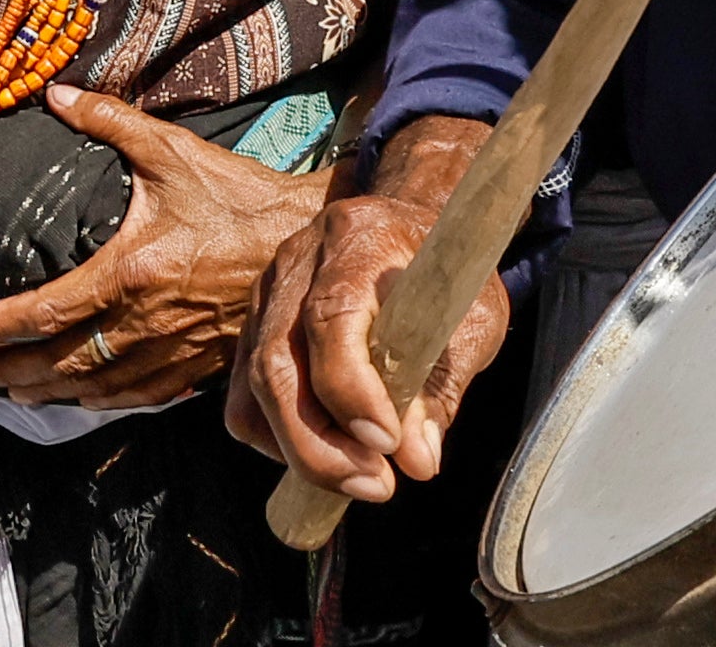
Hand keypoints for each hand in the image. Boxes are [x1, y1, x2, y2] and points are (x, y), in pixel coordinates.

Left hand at [0, 83, 332, 408]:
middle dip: (7, 371)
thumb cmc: (240, 196)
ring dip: (46, 392)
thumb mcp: (172, 151)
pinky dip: (100, 401)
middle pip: (59, 364)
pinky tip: (80, 397)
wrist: (310, 239)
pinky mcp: (199, 365)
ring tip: (9, 391)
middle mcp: (146, 321)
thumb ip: (109, 122)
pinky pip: (138, 396)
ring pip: (95, 389)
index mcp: (131, 271)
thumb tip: (56, 95)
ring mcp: (174, 351)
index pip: (44, 311)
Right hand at [227, 120, 510, 501]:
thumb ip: (442, 389)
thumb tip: (416, 462)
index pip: (331, 317)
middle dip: (319, 444)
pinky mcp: (252, 324)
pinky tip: (324, 448)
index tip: (389, 445)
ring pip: (254, 385)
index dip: (351, 389)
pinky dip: (276, 437)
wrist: (410, 229)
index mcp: (358, 239)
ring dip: (299, 449)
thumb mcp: (472, 320)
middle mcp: (297, 260)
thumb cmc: (445, 274)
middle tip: (375, 486)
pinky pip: (243, 395)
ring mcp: (265, 291)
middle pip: (277, 362)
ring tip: (358, 478)